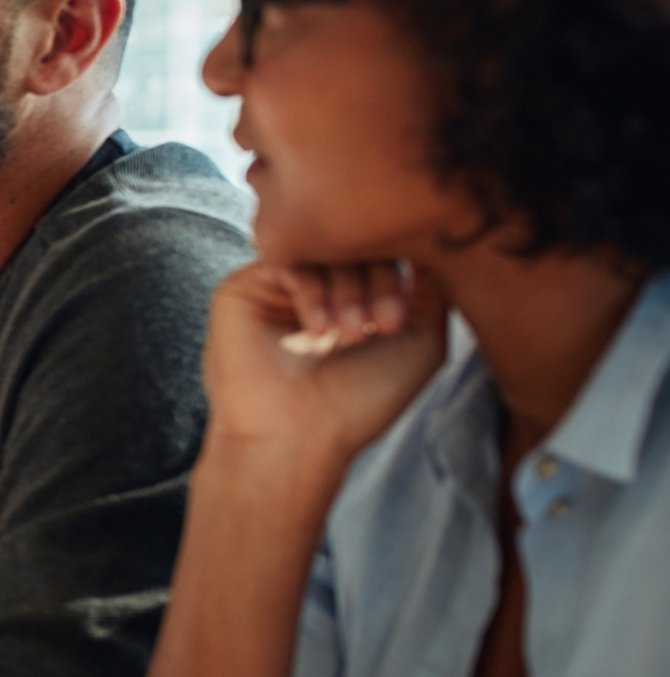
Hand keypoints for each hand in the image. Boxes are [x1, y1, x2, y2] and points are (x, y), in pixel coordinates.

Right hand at [201, 259, 450, 464]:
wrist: (297, 435)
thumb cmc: (360, 401)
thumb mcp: (422, 343)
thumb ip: (433, 289)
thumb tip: (431, 241)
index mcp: (357, 300)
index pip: (384, 253)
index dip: (400, 273)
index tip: (397, 324)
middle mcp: (318, 289)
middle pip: (354, 245)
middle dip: (376, 281)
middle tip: (379, 326)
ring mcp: (279, 288)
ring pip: (320, 250)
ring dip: (346, 290)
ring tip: (348, 335)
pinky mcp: (243, 288)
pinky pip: (285, 260)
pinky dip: (312, 290)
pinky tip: (317, 330)